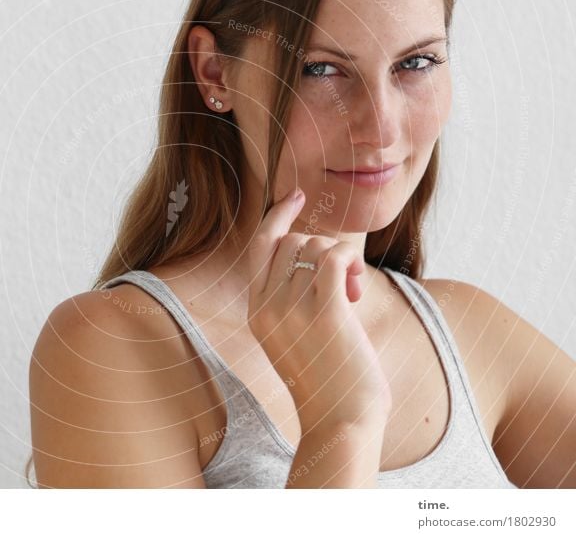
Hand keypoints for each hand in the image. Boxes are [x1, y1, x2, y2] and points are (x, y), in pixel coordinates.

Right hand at [246, 188, 392, 427]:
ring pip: (318, 247)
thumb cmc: (325, 378)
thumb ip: (290, 299)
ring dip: (344, 260)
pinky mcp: (325, 314)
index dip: (278, 216)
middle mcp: (267, 307)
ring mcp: (293, 310)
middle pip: (293, 241)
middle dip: (323, 249)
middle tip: (345, 282)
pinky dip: (352, 264)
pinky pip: (336, 259)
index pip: (259, 246)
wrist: (340, 419)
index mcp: (256, 310)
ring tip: (354, 292)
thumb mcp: (292, 336)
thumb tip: (315, 255)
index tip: (296, 196)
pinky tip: (358, 289)